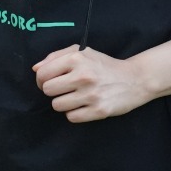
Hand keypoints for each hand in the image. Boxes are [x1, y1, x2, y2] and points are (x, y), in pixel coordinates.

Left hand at [32, 45, 152, 121]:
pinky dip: (75, 113)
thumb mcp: (82, 52)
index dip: (42, 79)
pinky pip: (72, 117)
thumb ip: (56, 56)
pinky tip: (84, 106)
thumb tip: (35, 68)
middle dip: (53, 91)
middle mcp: (83, 76)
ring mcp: (91, 94)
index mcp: (76, 58)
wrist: (135, 78)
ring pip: (57, 105)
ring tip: (75, 97)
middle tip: (64, 89)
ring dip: (63, 103)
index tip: (50, 81)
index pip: (42, 73)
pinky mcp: (99, 111)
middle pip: (47, 90)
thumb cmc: (104, 65)